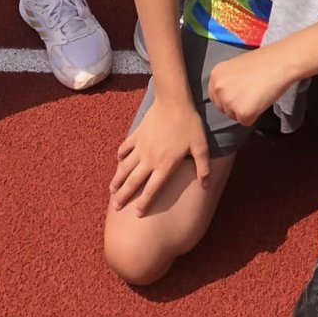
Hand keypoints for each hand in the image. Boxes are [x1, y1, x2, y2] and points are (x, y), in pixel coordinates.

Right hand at [109, 96, 210, 213]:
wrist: (173, 101)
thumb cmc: (189, 124)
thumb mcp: (201, 147)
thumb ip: (203, 167)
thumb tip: (206, 185)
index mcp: (165, 166)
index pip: (152, 190)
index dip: (144, 203)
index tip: (137, 214)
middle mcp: (149, 160)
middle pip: (133, 182)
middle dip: (123, 196)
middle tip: (115, 207)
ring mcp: (141, 147)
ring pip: (125, 167)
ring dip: (117, 180)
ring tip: (112, 191)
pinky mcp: (136, 135)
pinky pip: (125, 148)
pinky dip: (120, 155)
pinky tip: (118, 161)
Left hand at [207, 44, 291, 128]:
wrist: (279, 62)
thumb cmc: (263, 62)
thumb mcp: (236, 68)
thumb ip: (227, 81)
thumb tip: (227, 94)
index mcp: (215, 75)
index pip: (216, 97)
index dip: (231, 96)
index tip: (242, 90)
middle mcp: (218, 88)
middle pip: (224, 109)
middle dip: (237, 104)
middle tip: (251, 91)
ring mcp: (228, 101)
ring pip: (234, 116)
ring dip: (246, 109)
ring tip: (257, 93)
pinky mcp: (242, 112)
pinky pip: (246, 122)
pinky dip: (255, 115)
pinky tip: (261, 100)